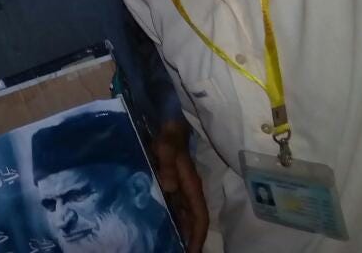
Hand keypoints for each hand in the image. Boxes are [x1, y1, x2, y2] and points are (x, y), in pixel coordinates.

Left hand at [152, 120, 208, 251]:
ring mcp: (181, 187)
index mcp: (191, 184)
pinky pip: (174, 206)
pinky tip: (161, 226)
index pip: (200, 215)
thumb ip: (167, 164)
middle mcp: (189, 189)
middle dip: (190, 238)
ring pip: (183, 215)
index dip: (198, 236)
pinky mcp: (171, 182)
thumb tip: (169, 187)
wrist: (171, 121)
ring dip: (180, 230)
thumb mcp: (166, 146)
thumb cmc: (169, 133)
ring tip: (171, 245)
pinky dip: (171, 218)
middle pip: (192, 220)